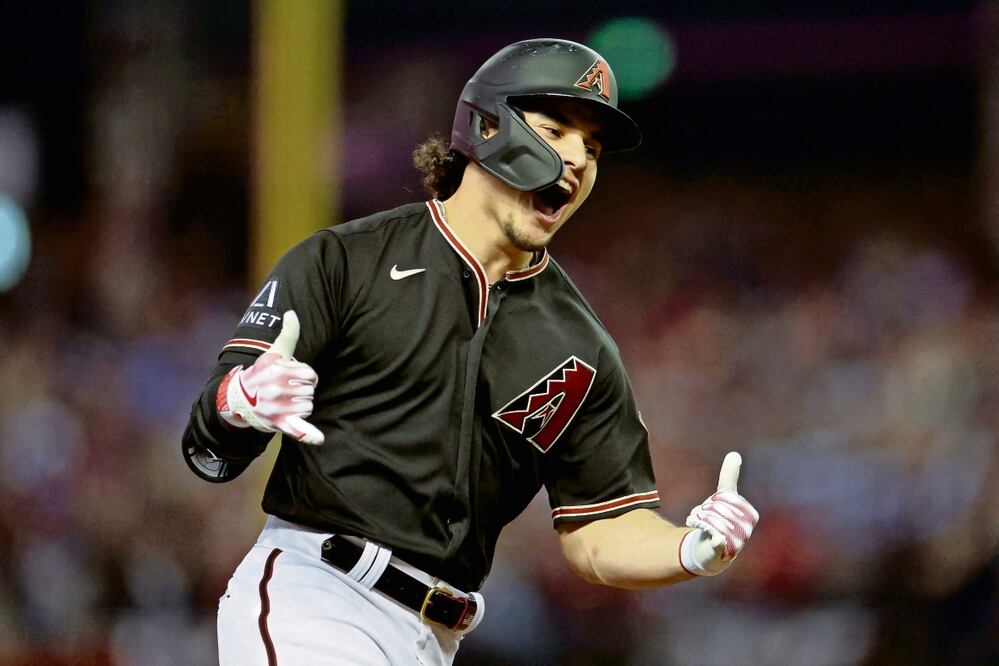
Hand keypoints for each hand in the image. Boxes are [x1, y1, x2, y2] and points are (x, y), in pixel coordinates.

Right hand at [216, 311, 324, 444]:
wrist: (239, 400)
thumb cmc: (261, 374)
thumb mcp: (274, 353)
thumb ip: (288, 335)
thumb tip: (292, 313)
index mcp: (279, 371)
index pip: (311, 375)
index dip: (305, 376)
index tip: (292, 377)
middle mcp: (278, 389)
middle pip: (311, 391)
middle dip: (303, 390)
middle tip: (286, 391)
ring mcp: (278, 408)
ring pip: (308, 407)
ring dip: (301, 405)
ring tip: (285, 402)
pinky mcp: (279, 424)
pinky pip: (298, 430)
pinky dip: (308, 435)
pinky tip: (319, 439)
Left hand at [679, 452, 758, 575]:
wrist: (710, 551)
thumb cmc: (720, 521)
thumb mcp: (725, 497)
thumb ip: (729, 476)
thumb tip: (735, 453)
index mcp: (750, 514)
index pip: (725, 497)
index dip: (713, 501)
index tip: (712, 509)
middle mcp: (747, 529)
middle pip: (717, 507)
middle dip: (704, 510)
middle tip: (703, 518)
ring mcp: (738, 542)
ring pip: (711, 518)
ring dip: (699, 519)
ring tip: (699, 524)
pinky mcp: (725, 550)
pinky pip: (714, 533)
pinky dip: (702, 527)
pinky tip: (699, 529)